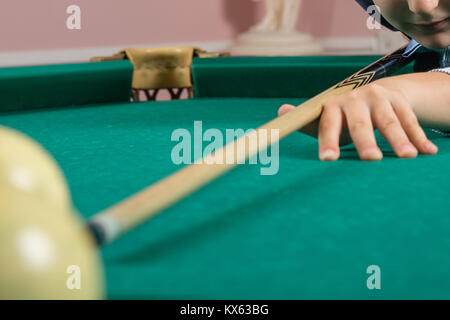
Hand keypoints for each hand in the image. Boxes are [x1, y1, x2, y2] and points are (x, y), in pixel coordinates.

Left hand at [278, 79, 438, 160]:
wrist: (375, 91)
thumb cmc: (343, 115)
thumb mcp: (325, 117)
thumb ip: (306, 120)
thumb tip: (280, 111)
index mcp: (333, 107)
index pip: (329, 126)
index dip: (328, 142)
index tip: (328, 160)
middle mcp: (355, 100)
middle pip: (360, 123)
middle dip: (366, 141)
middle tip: (371, 160)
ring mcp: (379, 99)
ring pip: (389, 121)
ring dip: (400, 140)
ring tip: (408, 158)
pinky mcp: (399, 102)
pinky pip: (410, 120)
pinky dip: (419, 137)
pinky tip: (429, 153)